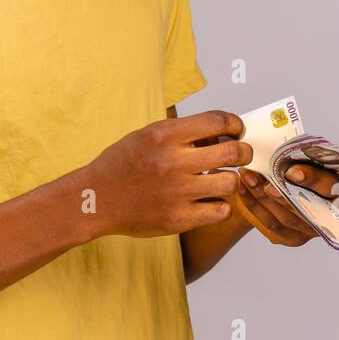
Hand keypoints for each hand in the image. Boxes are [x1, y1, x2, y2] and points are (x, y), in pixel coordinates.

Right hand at [80, 111, 253, 238]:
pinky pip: (220, 211)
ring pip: (230, 183)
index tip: (237, 129)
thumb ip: (181, 132)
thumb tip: (220, 131)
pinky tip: (209, 201)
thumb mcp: (147, 135)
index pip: (217, 121)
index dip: (235, 124)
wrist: (95, 198)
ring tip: (221, 179)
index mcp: (164, 134)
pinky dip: (220, 205)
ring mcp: (177, 192)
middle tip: (240, 154)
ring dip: (231, 179)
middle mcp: (173, 161)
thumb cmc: (121, 164)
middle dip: (243, 151)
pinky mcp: (178, 218)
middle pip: (232, 152)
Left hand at [234, 163, 338, 246]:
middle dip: (283, 194)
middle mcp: (329, 211)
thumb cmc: (288, 164)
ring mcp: (311, 228)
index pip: (331, 185)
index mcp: (336, 184)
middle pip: (309, 207)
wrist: (272, 183)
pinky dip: (254, 206)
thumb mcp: (294, 155)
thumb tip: (275, 153)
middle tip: (264, 183)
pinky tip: (242, 190)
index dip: (312, 179)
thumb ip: (291, 156)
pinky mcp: (291, 237)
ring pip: (287, 218)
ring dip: (264, 198)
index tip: (289, 171)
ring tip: (247, 178)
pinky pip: (271, 225)